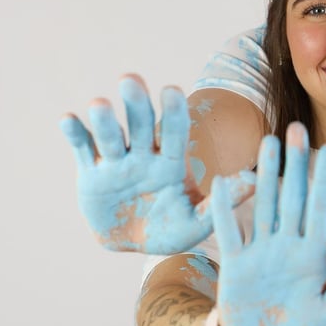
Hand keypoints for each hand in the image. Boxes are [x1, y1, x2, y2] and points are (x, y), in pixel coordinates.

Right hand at [59, 74, 254, 253]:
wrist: (136, 245)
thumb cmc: (171, 231)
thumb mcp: (199, 222)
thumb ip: (223, 201)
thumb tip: (257, 181)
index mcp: (170, 162)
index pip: (173, 131)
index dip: (171, 111)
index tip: (171, 90)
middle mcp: (143, 156)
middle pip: (139, 124)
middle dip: (135, 103)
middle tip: (130, 80)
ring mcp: (116, 163)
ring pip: (110, 135)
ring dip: (105, 120)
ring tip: (100, 105)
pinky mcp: (91, 174)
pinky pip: (83, 150)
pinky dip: (75, 134)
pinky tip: (68, 120)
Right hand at [212, 122, 325, 325]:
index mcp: (313, 255)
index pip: (320, 209)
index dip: (324, 180)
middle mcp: (287, 245)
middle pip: (292, 197)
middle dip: (295, 164)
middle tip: (296, 128)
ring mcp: (260, 251)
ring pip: (263, 204)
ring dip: (265, 175)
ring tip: (268, 142)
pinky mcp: (235, 263)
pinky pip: (229, 231)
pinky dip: (225, 209)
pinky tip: (223, 181)